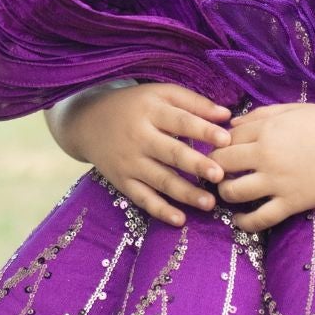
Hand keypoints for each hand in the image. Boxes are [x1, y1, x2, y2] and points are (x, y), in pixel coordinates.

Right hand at [51, 80, 233, 228]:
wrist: (87, 122)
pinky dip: (160, 210)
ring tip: (209, 203)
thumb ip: (194, 103)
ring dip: (185, 193)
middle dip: (195, 164)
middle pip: (170, 153)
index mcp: (150, 111)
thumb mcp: (160, 94)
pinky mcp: (122, 182)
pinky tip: (180, 220)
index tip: (226, 139)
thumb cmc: (134, 105)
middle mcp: (139, 137)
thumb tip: (227, 115)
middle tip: (219, 175)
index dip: (203, 130)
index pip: (180, 121)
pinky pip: (143, 199)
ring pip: (160, 180)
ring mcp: (129, 162)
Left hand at [214, 101, 314, 231]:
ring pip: (233, 192)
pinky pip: (259, 219)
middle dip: (213, 169)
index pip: (225, 139)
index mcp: (266, 130)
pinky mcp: (292, 203)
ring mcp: (278, 182)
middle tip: (216, 173)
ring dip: (224, 194)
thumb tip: (231, 125)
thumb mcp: (293, 110)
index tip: (220, 152)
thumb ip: (260, 115)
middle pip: (221, 165)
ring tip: (228, 193)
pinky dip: (244, 223)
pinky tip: (239, 220)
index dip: (218, 146)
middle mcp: (267, 156)